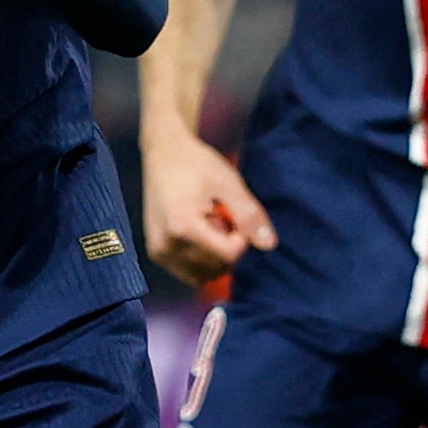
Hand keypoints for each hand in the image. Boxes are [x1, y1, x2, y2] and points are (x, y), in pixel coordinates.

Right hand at [140, 132, 275, 286]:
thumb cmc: (196, 163)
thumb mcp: (228, 183)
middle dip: (226, 248)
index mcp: (182, 227)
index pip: (228, 255)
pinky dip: (201, 260)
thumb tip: (270, 245)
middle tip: (221, 216)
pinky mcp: (157, 253)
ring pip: (202, 276)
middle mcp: (165, 245)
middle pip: (215, 268)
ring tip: (209, 225)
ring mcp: (158, 252)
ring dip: (214, 257)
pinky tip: (199, 233)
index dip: (240, 237)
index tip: (234, 214)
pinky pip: (189, 272)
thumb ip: (249, 214)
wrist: (163, 152)